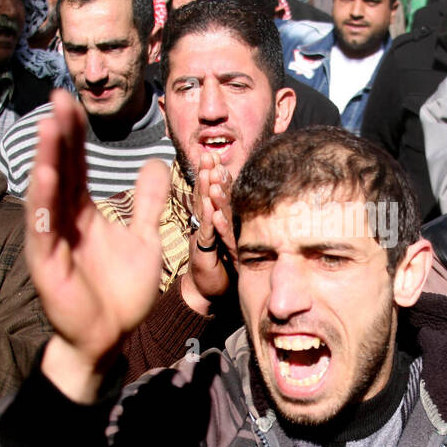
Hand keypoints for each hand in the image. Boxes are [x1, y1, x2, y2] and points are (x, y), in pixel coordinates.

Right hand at [28, 91, 169, 401]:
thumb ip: (149, 203)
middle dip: (58, 134)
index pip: (76, 165)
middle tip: (58, 97)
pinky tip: (47, 176)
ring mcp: (52, 241)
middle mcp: (63, 221)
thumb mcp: (145, 239)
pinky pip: (44, 229)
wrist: (110, 337)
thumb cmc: (121, 293)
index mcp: (83, 213)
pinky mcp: (48, 264)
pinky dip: (45, 203)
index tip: (72, 100)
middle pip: (59, 170)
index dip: (74, 134)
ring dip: (48, 160)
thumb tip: (155, 164)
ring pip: (47, 194)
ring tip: (50, 126)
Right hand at [178, 150, 236, 314]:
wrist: (206, 292)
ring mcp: (203, 238)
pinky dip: (209, 222)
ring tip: (208, 173)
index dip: (212, 174)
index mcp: (210, 221)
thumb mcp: (229, 240)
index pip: (211, 193)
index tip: (216, 155)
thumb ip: (231, 222)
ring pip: (203, 211)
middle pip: (204, 196)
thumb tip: (244, 203)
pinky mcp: (203, 253)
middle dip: (206, 174)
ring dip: (205, 192)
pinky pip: (207, 235)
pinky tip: (211, 209)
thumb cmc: (219, 266)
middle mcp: (205, 226)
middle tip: (209, 155)